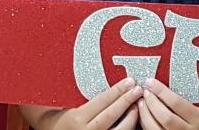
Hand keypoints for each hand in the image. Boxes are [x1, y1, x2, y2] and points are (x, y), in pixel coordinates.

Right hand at [26, 77, 142, 129]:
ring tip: (138, 104)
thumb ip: (82, 94)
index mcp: (77, 118)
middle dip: (127, 100)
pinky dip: (128, 127)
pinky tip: (133, 119)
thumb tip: (97, 73)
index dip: (117, 90)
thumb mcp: (67, 104)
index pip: (102, 101)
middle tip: (138, 89)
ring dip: (131, 116)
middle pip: (112, 115)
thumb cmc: (60, 118)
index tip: (129, 81)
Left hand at [137, 78, 198, 129]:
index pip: (177, 103)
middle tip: (145, 91)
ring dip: (145, 115)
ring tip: (141, 103)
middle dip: (151, 102)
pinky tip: (144, 117)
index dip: (161, 92)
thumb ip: (196, 97)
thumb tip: (179, 74)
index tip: (151, 82)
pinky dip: (146, 125)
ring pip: (156, 129)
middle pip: (164, 117)